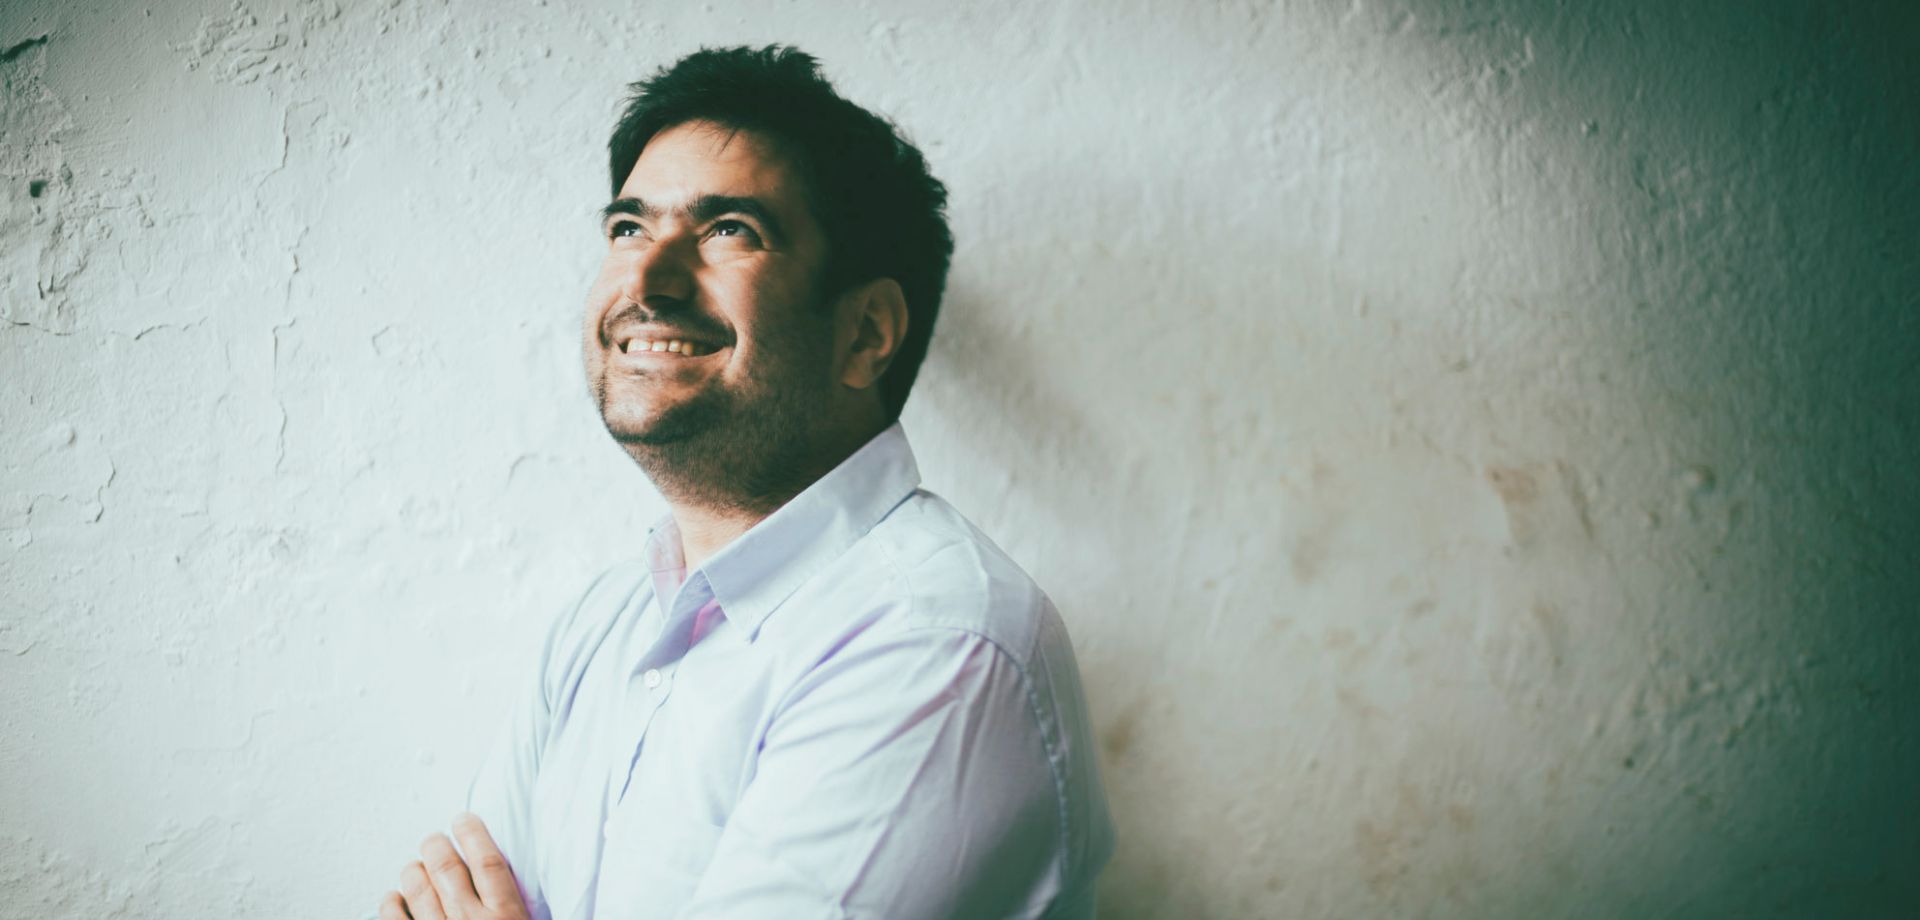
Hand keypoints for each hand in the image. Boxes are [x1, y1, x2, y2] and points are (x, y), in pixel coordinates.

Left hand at [379, 812, 530, 919]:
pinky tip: (394, 898)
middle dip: (436, 845)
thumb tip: (503, 879)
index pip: (487, 862)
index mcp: (506, 916)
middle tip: (435, 840)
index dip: (473, 834)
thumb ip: (513, 906)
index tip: (465, 820)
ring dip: (414, 871)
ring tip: (416, 867)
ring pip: (418, 889)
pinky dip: (391, 903)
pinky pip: (394, 917)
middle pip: (447, 868)